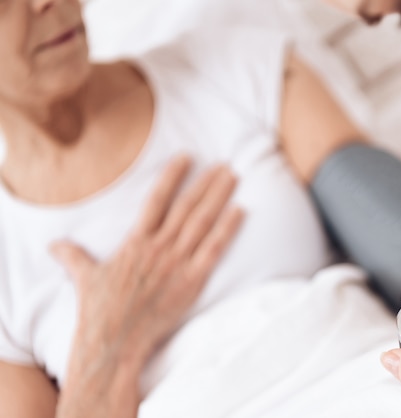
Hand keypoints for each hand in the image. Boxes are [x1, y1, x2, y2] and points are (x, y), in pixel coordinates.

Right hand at [51, 156, 242, 366]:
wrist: (114, 341)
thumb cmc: (99, 310)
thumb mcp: (84, 277)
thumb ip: (73, 256)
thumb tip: (53, 245)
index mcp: (136, 241)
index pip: (157, 199)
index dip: (172, 176)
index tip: (187, 158)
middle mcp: (159, 246)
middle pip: (187, 206)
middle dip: (206, 183)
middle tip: (223, 164)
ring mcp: (177, 262)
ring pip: (202, 222)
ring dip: (219, 198)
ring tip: (233, 177)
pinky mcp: (192, 281)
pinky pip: (214, 250)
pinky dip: (228, 230)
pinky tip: (240, 211)